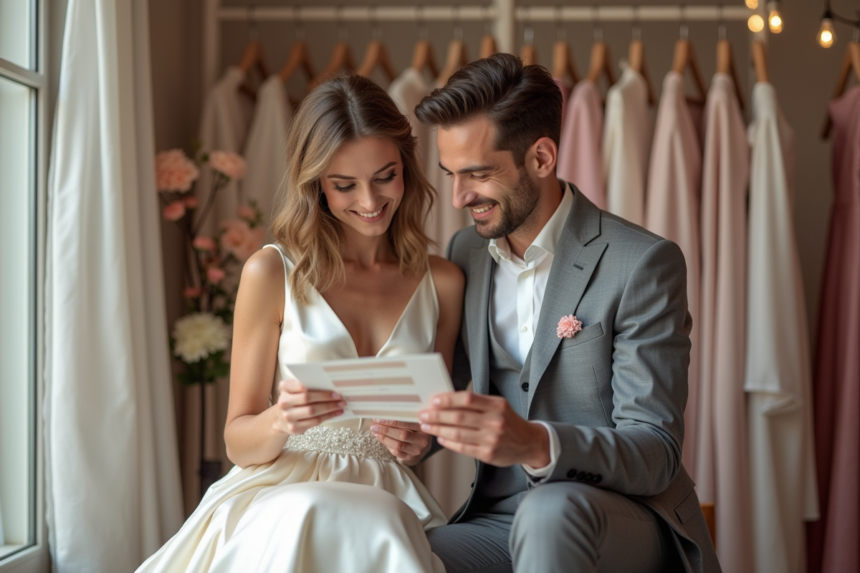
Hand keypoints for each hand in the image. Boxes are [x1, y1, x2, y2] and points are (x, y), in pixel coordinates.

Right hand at [273, 379, 345, 434]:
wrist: (281, 419)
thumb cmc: (294, 400)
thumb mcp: (295, 388)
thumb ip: (306, 383)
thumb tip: (329, 383)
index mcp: (284, 388)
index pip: (296, 385)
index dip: (310, 386)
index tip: (327, 388)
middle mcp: (284, 402)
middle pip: (307, 398)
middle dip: (325, 397)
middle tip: (339, 396)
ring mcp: (288, 416)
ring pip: (312, 412)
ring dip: (329, 408)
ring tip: (341, 405)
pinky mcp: (294, 428)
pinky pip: (314, 422)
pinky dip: (327, 416)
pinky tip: (335, 413)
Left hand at [371, 420, 431, 465]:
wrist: (418, 445)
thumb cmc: (412, 430)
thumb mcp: (411, 423)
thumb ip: (400, 419)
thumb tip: (381, 416)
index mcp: (423, 427)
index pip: (408, 423)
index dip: (392, 421)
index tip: (379, 418)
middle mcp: (422, 439)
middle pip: (403, 435)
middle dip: (386, 430)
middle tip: (374, 426)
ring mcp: (416, 450)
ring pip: (398, 445)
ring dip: (385, 438)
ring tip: (375, 432)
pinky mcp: (410, 457)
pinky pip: (397, 452)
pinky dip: (387, 445)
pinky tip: (381, 439)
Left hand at [419, 391, 549, 467]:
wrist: (529, 443)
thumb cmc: (509, 422)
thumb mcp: (499, 406)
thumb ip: (477, 404)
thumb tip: (448, 401)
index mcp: (497, 405)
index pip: (468, 400)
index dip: (448, 400)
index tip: (433, 400)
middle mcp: (495, 422)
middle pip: (459, 417)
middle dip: (437, 416)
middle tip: (423, 415)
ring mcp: (491, 439)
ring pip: (458, 434)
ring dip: (439, 430)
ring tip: (427, 427)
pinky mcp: (488, 454)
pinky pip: (463, 448)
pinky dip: (449, 443)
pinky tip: (441, 438)